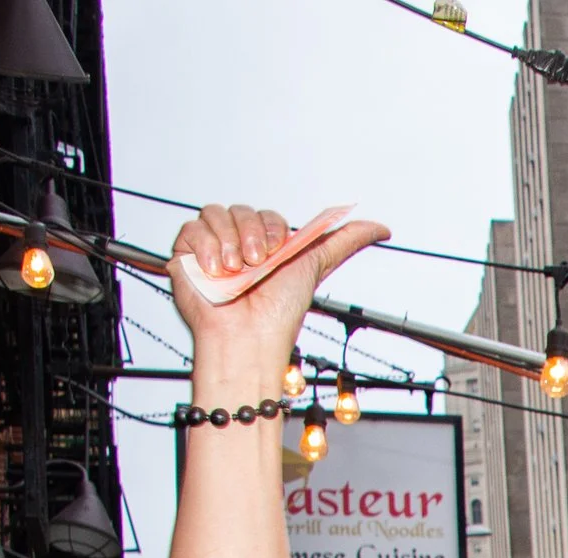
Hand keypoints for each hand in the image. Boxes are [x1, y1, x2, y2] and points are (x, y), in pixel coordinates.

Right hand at [169, 204, 389, 383]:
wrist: (248, 337)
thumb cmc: (280, 310)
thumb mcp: (316, 265)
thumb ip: (344, 242)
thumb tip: (382, 228)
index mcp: (265, 245)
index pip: (266, 215)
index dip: (273, 228)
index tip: (278, 253)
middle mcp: (238, 244)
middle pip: (241, 210)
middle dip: (254, 235)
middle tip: (258, 264)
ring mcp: (210, 249)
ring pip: (214, 213)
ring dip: (230, 241)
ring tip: (238, 271)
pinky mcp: (185, 256)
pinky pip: (191, 229)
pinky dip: (206, 247)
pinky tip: (217, 271)